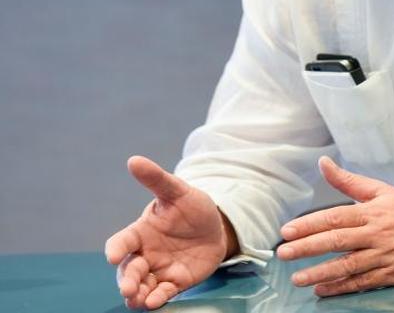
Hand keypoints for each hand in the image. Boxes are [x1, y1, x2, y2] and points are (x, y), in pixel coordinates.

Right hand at [105, 156, 232, 309]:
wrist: (216, 228)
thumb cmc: (192, 208)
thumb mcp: (178, 191)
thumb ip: (157, 179)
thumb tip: (134, 160)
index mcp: (140, 232)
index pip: (121, 242)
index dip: (115, 249)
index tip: (112, 256)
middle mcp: (144, 254)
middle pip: (128, 270)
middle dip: (127, 280)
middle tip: (129, 288)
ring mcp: (158, 270)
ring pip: (141, 286)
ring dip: (137, 295)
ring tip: (138, 300)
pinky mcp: (174, 282)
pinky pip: (161, 293)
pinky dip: (156, 298)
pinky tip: (155, 301)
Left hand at [276, 156, 393, 296]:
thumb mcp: (383, 191)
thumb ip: (349, 181)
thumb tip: (323, 164)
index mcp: (373, 212)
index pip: (336, 217)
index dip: (309, 224)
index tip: (288, 231)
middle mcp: (377, 234)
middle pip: (337, 241)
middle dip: (307, 248)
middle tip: (284, 253)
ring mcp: (384, 256)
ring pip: (347, 266)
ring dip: (320, 273)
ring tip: (298, 278)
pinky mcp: (391, 274)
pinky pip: (362, 282)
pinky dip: (341, 287)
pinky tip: (323, 290)